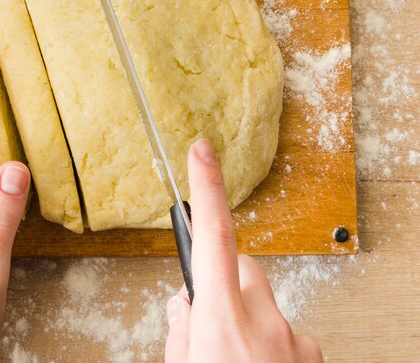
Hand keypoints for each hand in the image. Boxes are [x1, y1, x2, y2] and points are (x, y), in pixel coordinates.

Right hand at [164, 139, 322, 362]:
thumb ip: (182, 327)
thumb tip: (186, 305)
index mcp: (222, 321)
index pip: (213, 236)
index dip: (207, 187)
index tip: (202, 150)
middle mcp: (263, 322)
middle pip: (243, 267)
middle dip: (225, 282)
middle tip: (212, 323)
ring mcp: (292, 338)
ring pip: (263, 301)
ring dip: (247, 316)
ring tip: (237, 354)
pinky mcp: (312, 354)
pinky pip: (286, 328)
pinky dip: (271, 342)